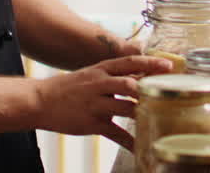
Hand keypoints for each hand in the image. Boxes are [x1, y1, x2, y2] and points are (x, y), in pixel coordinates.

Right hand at [33, 55, 173, 149]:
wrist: (41, 100)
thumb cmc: (70, 88)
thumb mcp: (91, 75)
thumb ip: (114, 76)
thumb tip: (140, 76)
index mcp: (101, 69)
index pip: (129, 62)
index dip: (150, 63)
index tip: (169, 65)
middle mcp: (99, 84)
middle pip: (130, 83)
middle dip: (150, 89)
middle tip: (168, 94)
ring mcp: (95, 103)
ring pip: (126, 106)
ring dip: (144, 112)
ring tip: (160, 117)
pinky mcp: (92, 123)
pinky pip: (116, 133)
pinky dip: (130, 141)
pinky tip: (140, 146)